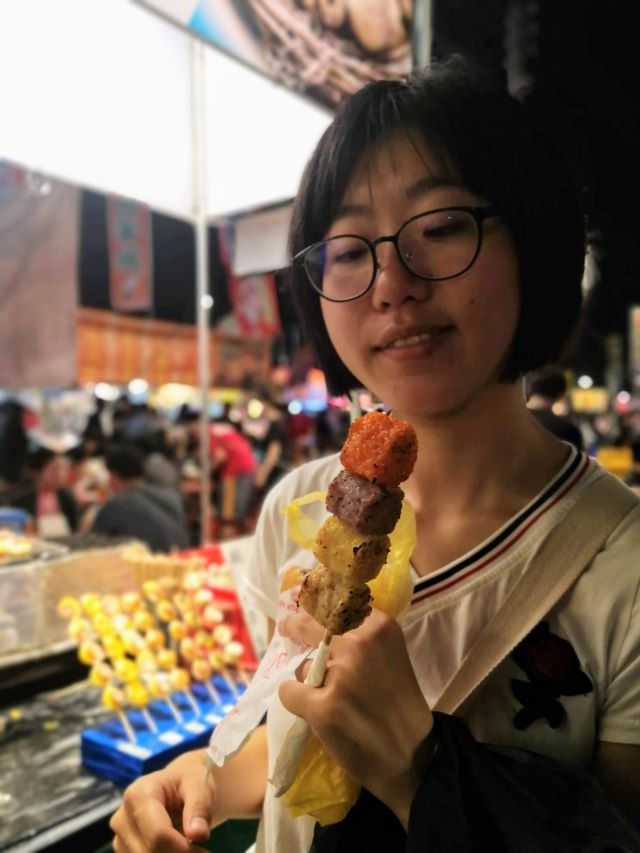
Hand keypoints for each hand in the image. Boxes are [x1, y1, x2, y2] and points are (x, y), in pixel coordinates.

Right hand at [110, 750, 213, 852]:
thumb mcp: (199, 784)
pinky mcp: (123, 849)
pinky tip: (178, 849)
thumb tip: (198, 834)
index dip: (182, 848)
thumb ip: (199, 807)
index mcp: (137, 795)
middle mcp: (122, 817)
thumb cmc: (188, 780)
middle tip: (202, 851)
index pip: (158, 834)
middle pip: (150, 851)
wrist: (177, 784)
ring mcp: (120, 836)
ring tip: (192, 848)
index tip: (203, 850)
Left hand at [278, 609, 432, 825]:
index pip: (337, 602)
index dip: (319, 603)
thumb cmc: (400, 703)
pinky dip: (294, 700)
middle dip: (295, 625)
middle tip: (287, 627)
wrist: (412, 755)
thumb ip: (363, 635)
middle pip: (310, 625)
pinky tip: (311, 710)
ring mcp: (339, 675)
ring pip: (303, 667)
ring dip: (308, 680)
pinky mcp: (323, 707)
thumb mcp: (389, 653)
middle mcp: (359, 643)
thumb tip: (323, 615)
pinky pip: (289, 693)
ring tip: (329, 698)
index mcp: (379, 626)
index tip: (310, 601)